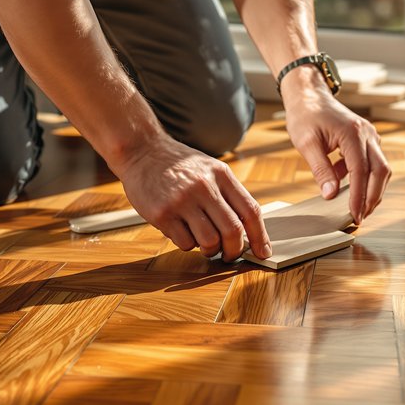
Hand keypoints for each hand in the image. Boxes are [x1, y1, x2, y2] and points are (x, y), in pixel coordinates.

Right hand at [115, 135, 271, 260]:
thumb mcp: (209, 169)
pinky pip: (185, 243)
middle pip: (233, 231)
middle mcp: (204, 186)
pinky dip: (188, 244)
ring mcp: (182, 200)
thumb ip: (228, 195)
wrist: (141, 150)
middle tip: (230, 254)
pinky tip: (181, 231)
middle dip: (235, 250)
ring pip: (210, 241)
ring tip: (204, 243)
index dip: (260, 236)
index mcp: (220, 174)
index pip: (250, 211)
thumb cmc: (179, 165)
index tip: (263, 252)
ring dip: (211, 250)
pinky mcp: (162, 214)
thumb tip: (247, 232)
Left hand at [281, 67, 391, 223]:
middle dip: (373, 197)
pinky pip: (372, 163)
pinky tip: (345, 186)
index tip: (355, 216)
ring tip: (358, 208)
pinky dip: (363, 178)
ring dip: (372, 190)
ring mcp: (370, 136)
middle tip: (361, 217)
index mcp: (353, 133)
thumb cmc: (305, 116)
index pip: (361, 171)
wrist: (309, 95)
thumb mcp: (307, 144)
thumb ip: (320, 169)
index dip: (359, 196)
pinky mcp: (367, 140)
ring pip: (381, 168)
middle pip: (381, 171)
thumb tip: (330, 194)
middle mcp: (367, 134)